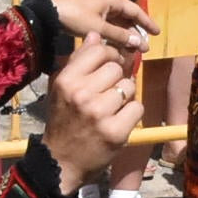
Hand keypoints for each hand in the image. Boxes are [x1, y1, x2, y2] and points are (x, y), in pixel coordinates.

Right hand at [44, 38, 143, 179]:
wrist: (60, 162)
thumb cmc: (62, 121)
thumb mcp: (61, 88)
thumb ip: (78, 61)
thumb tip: (95, 35)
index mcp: (67, 81)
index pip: (100, 50)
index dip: (109, 56)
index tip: (108, 67)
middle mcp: (82, 94)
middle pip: (117, 68)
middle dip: (116, 79)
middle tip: (107, 93)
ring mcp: (100, 114)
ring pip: (129, 87)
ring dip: (125, 96)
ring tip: (112, 108)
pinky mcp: (116, 131)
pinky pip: (137, 108)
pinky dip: (131, 114)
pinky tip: (119, 121)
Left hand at [48, 0, 152, 57]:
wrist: (50, 14)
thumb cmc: (76, 17)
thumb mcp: (99, 28)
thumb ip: (120, 36)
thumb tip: (140, 43)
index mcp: (112, 0)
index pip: (135, 10)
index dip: (147, 22)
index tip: (157, 34)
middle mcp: (108, 2)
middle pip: (127, 17)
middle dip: (136, 33)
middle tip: (144, 48)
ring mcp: (99, 8)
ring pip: (118, 23)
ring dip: (125, 36)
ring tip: (131, 51)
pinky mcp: (91, 16)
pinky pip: (109, 25)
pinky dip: (114, 35)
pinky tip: (117, 47)